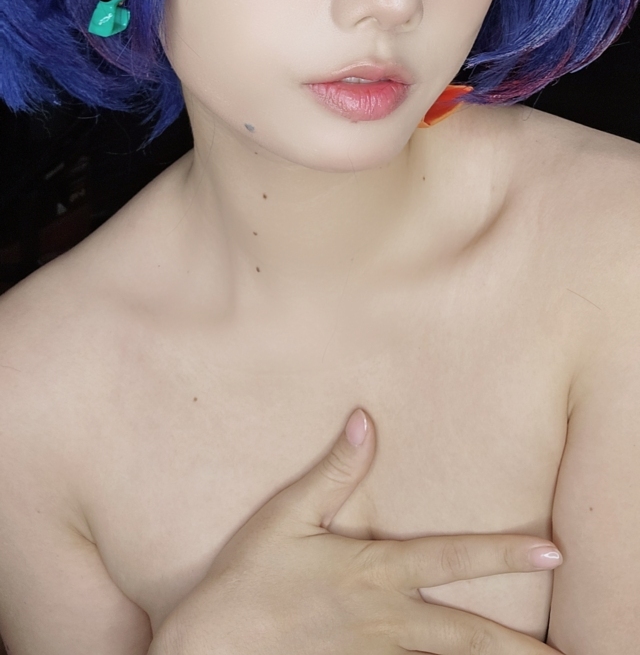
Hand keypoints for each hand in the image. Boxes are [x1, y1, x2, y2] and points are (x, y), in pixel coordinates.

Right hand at [150, 408, 561, 653]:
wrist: (211, 650)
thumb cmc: (247, 578)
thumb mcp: (288, 515)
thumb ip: (333, 470)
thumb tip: (366, 420)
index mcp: (372, 572)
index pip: (450, 559)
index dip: (504, 553)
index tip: (551, 550)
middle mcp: (383, 619)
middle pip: (466, 635)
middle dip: (519, 646)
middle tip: (566, 654)